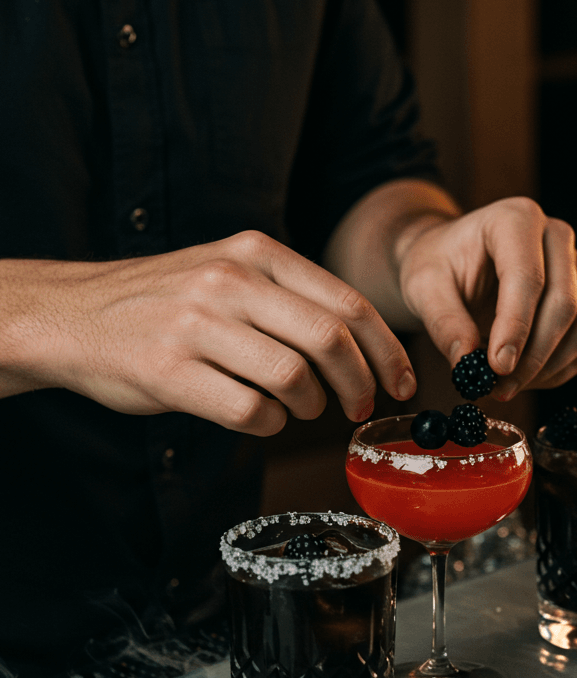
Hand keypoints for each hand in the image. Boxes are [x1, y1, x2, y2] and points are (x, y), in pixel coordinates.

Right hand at [0, 231, 416, 433]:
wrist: (73, 315)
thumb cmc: (163, 301)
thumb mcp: (227, 270)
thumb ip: (289, 295)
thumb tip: (364, 345)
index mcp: (255, 253)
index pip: (347, 302)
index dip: (386, 350)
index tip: (402, 382)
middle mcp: (229, 281)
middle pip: (331, 340)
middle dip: (360, 384)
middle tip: (360, 406)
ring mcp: (197, 326)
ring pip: (293, 378)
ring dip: (310, 406)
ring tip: (299, 408)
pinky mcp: (170, 372)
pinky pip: (249, 411)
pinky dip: (268, 424)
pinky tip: (258, 416)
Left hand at [396, 196, 576, 397]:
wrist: (450, 259)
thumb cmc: (438, 264)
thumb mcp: (424, 287)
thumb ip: (444, 323)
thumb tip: (467, 365)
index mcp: (516, 220)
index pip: (528, 278)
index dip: (516, 327)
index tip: (497, 367)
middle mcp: (556, 237)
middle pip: (564, 304)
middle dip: (533, 356)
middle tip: (499, 387)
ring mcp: (575, 268)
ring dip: (545, 368)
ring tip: (502, 386)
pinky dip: (554, 371)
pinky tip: (520, 379)